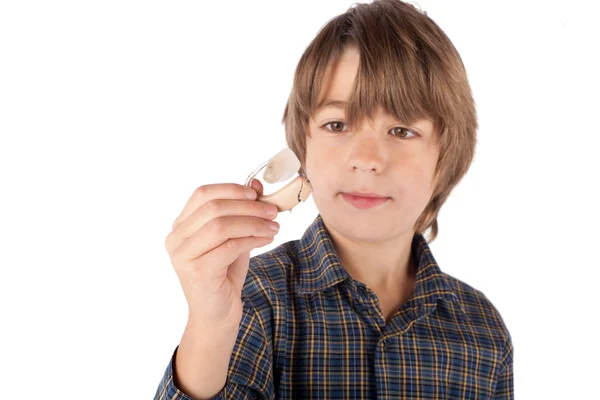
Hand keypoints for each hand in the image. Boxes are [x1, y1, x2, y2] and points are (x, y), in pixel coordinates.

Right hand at [164, 179, 278, 326]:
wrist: (217, 315)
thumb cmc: (224, 275)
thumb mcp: (233, 238)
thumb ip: (240, 213)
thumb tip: (255, 184)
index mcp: (180, 226)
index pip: (202, 194)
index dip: (231, 189)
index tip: (256, 194)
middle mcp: (176, 239)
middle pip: (213, 208)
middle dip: (248, 207)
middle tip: (272, 211)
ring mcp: (183, 256)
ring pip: (221, 226)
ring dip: (253, 223)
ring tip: (273, 226)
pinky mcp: (197, 271)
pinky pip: (229, 246)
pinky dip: (253, 239)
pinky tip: (267, 239)